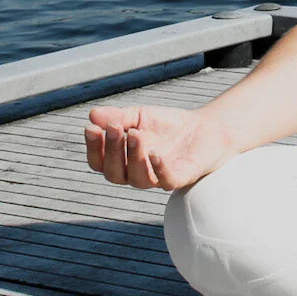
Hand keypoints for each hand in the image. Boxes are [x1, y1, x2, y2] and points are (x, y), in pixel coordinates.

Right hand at [83, 104, 231, 189]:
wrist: (205, 128)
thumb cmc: (167, 126)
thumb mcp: (140, 116)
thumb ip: (119, 117)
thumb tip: (92, 114)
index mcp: (122, 160)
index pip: (99, 162)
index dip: (93, 148)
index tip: (92, 128)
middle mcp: (136, 173)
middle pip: (114, 173)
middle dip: (111, 151)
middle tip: (114, 128)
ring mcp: (158, 178)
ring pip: (137, 179)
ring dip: (133, 156)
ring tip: (135, 134)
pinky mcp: (180, 178)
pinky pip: (166, 181)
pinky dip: (159, 169)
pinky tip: (155, 154)